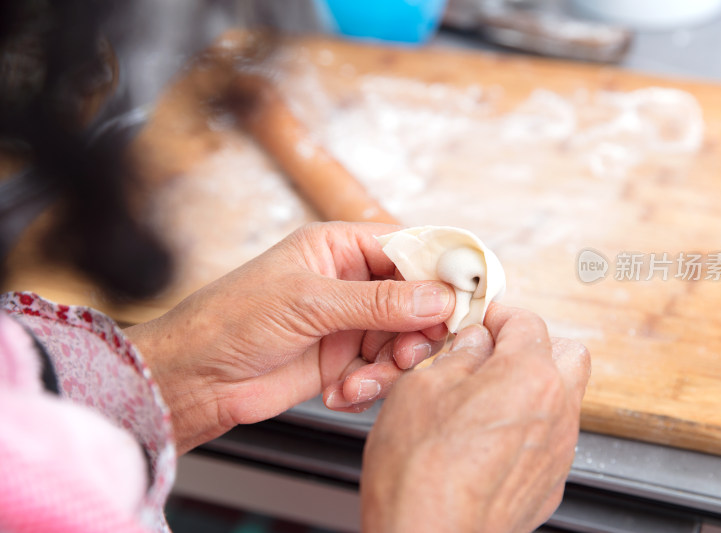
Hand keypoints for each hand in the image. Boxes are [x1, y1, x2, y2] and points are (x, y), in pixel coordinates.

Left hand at [126, 222, 454, 453]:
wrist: (196, 378)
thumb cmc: (234, 319)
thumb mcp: (309, 303)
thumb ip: (377, 302)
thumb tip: (437, 298)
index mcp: (339, 247)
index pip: (408, 248)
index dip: (440, 270)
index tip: (465, 296)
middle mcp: (350, 282)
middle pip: (415, 298)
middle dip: (419, 329)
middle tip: (412, 352)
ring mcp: (348, 323)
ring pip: (403, 339)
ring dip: (391, 365)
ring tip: (363, 380)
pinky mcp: (343, 361)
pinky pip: (381, 371)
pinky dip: (370, 386)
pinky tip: (341, 393)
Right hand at [361, 305, 590, 532]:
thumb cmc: (421, 471)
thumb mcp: (422, 388)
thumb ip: (457, 356)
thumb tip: (471, 344)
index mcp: (528, 376)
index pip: (527, 323)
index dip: (499, 315)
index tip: (481, 319)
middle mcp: (556, 412)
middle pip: (566, 355)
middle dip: (533, 346)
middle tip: (494, 352)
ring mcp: (557, 452)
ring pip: (561, 398)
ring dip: (532, 387)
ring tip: (484, 398)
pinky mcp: (548, 485)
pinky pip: (549, 439)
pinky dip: (527, 428)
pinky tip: (487, 440)